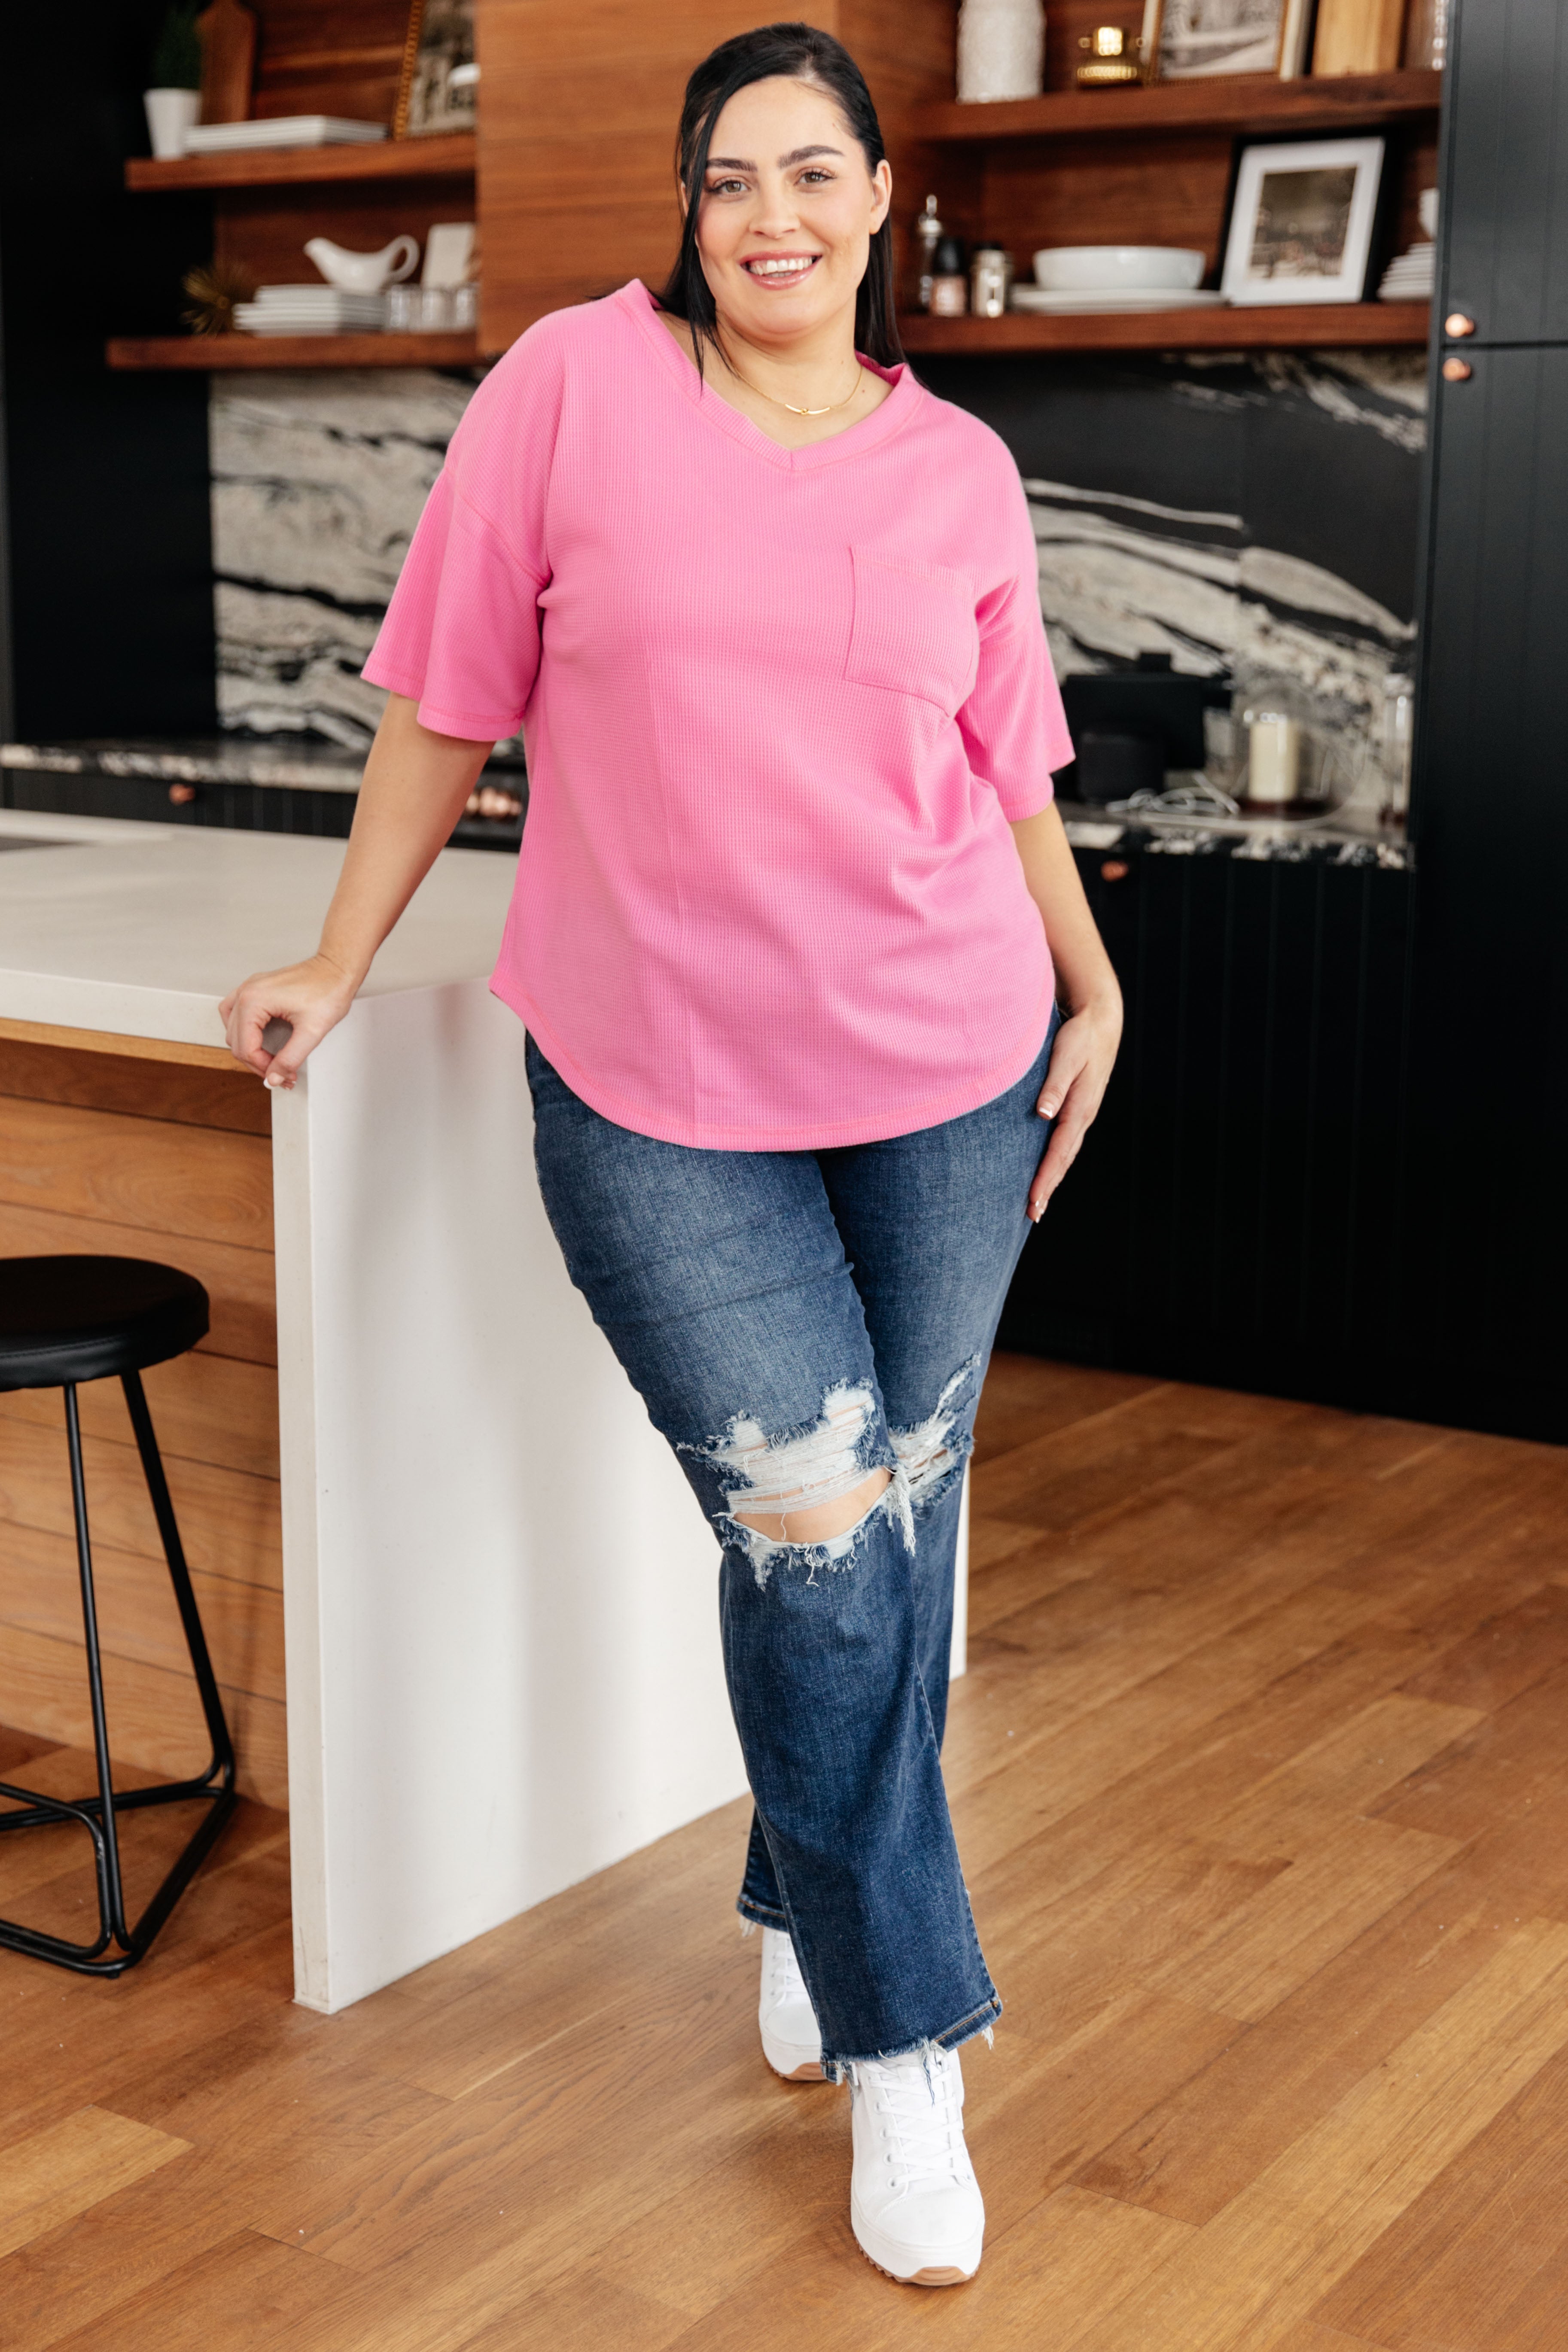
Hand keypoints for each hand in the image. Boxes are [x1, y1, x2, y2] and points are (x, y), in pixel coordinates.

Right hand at [219, 952, 359, 1089]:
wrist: (337, 970)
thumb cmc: (328, 990)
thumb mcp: (312, 1031)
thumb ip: (290, 1059)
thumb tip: (274, 1078)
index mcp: (254, 1001)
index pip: (245, 1048)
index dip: (263, 1068)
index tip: (281, 1074)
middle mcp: (246, 992)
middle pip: (236, 1041)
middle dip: (257, 1062)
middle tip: (280, 1073)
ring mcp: (250, 988)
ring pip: (232, 1029)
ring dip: (248, 1048)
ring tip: (269, 1060)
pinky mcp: (256, 989)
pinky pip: (234, 1013)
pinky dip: (241, 1030)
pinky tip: (255, 1039)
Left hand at [1028, 992, 1121, 1221]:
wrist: (1100, 1022)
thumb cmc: (1079, 1036)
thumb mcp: (1066, 1056)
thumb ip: (1054, 1085)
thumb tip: (1043, 1115)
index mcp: (1080, 1108)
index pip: (1059, 1151)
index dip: (1045, 1178)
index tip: (1033, 1201)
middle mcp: (1083, 1116)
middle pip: (1063, 1160)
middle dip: (1048, 1189)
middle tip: (1033, 1215)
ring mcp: (1082, 1114)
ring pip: (1065, 1154)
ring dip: (1051, 1179)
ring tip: (1037, 1204)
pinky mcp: (1078, 1109)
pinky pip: (1065, 1143)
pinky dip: (1054, 1162)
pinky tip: (1046, 1172)